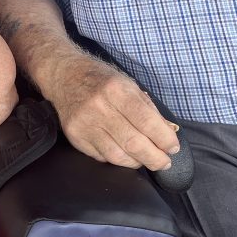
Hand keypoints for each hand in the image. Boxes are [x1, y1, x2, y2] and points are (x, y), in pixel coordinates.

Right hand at [47, 54, 179, 169]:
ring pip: (118, 156)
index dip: (164, 139)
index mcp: (116, 90)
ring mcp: (85, 123)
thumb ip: (148, 109)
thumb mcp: (128, 84)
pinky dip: (117, 159)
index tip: (173, 147)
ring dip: (137, 162)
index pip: (147, 122)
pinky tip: (123, 152)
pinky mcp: (75, 136)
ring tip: (145, 159)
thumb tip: (168, 134)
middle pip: (134, 143)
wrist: (64, 74)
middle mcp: (99, 107)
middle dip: (155, 158)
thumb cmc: (100, 79)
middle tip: (164, 162)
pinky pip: (102, 157)